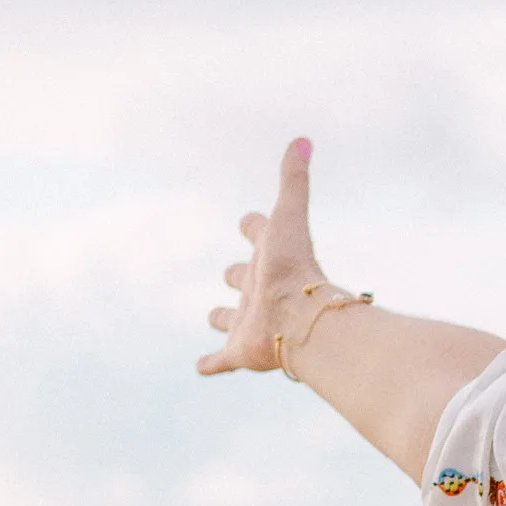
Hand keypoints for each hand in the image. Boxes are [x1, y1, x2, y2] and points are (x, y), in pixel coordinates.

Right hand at [197, 138, 322, 374]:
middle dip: (238, 275)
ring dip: (225, 319)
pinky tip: (202, 367)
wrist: (301, 322)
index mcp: (271, 258)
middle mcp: (260, 290)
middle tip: (236, 274)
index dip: (254, 226)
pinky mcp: (240, 352)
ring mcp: (248, 322)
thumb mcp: (288, 218)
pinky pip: (220, 360)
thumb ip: (294, 180)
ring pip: (231, 319)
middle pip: (242, 278)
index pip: (260, 234)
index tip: (249, 220)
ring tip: (218, 318)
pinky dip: (210, 364)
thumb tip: (304, 138)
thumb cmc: (294, 269)